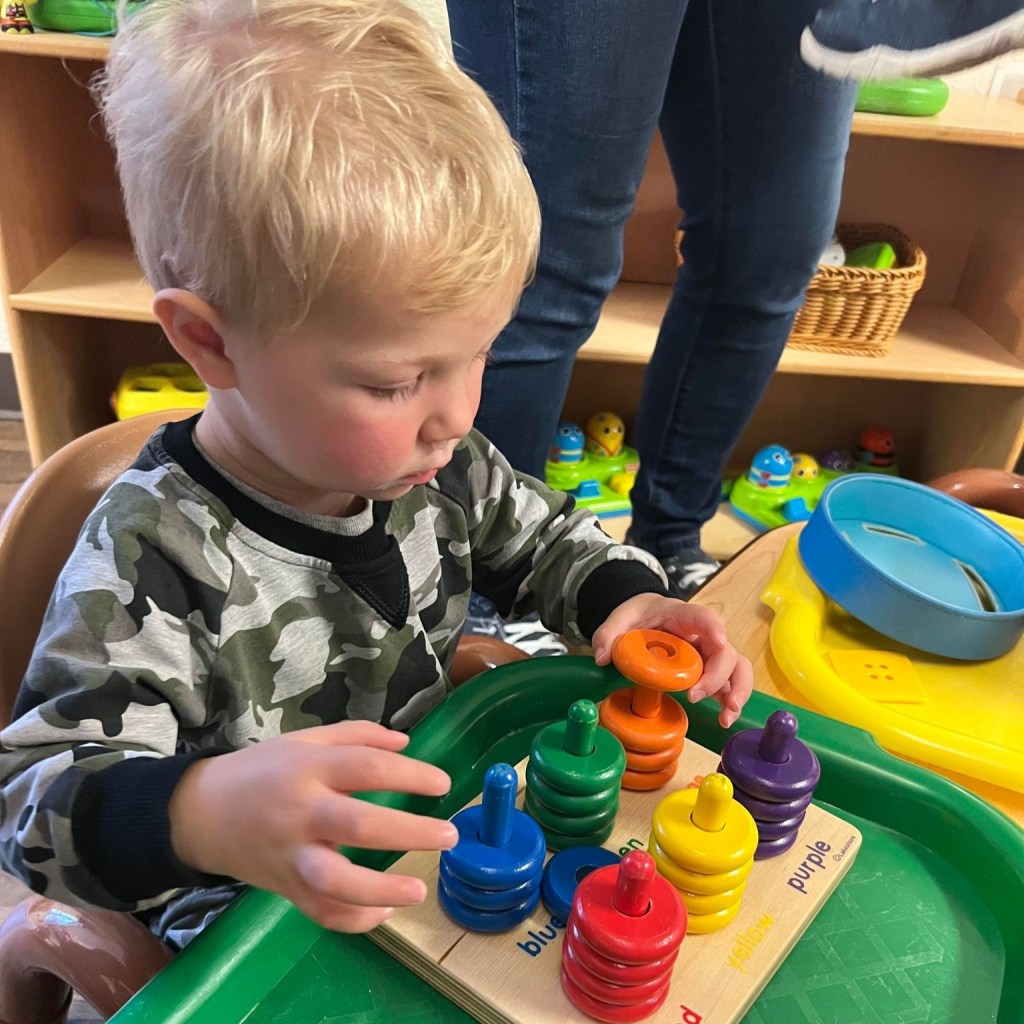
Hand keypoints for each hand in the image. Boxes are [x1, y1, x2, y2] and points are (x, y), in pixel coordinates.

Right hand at [169, 721, 456, 932]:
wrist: (202, 812)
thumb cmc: (263, 770)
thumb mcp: (305, 741)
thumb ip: (356, 737)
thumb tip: (406, 744)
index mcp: (309, 768)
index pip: (367, 767)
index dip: (410, 774)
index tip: (442, 784)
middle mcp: (301, 812)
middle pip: (358, 824)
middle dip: (408, 832)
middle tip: (448, 836)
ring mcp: (291, 855)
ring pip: (334, 881)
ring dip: (379, 889)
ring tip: (418, 890)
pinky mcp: (285, 887)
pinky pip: (320, 912)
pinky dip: (352, 919)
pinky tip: (383, 912)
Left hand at [590, 593, 752, 727]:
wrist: (646, 618)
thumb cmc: (640, 615)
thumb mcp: (620, 618)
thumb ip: (608, 633)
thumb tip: (602, 656)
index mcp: (681, 615)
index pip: (703, 616)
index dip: (713, 627)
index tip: (719, 640)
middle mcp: (703, 635)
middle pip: (725, 650)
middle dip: (717, 675)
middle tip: (694, 696)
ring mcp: (709, 653)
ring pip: (737, 667)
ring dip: (737, 690)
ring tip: (727, 714)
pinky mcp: (709, 671)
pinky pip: (728, 684)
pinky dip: (729, 702)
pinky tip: (724, 718)